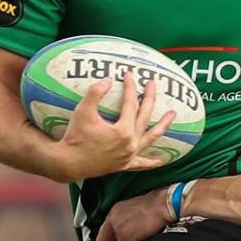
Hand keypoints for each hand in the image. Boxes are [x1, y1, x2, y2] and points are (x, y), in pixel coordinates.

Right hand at [51, 75, 176, 179]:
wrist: (68, 163)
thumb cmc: (75, 137)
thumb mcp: (83, 112)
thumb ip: (95, 93)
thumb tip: (108, 80)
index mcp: (123, 131)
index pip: (130, 103)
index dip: (130, 87)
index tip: (129, 75)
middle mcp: (130, 143)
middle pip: (144, 116)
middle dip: (149, 98)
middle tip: (153, 83)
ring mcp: (129, 155)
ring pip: (150, 138)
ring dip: (162, 126)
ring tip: (172, 114)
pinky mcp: (123, 165)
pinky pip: (140, 164)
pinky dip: (151, 163)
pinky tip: (161, 161)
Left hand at [95, 187, 180, 240]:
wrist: (170, 204)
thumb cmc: (163, 206)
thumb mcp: (143, 210)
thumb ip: (135, 220)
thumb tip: (136, 234)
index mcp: (118, 209)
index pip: (106, 229)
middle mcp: (114, 216)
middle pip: (103, 240)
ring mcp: (118, 225)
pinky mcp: (125, 235)